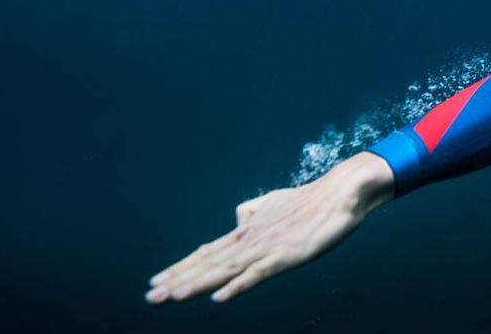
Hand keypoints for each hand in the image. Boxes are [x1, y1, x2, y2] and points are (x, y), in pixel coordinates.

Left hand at [146, 152, 393, 303]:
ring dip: (197, 284)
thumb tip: (236, 220)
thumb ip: (254, 212)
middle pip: (208, 263)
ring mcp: (267, 248)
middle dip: (177, 280)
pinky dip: (237, 286)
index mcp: (248, 231)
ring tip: (171, 297)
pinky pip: (257, 274)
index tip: (156, 280)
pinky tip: (219, 298)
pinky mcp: (286, 256)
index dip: (181, 267)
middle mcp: (251, 240)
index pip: (208, 252)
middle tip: (149, 295)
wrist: (341, 192)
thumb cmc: (311, 199)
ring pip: (225, 270)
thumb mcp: (276, 204)